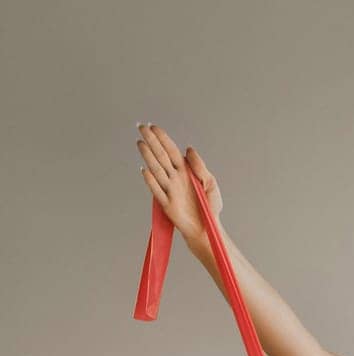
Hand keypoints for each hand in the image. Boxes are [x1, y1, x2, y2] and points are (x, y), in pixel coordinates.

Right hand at [136, 122, 222, 242]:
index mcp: (185, 171)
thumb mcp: (211, 183)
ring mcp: (170, 190)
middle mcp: (175, 178)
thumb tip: (188, 149)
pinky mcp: (167, 204)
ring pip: (156, 170)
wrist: (207, 229)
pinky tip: (145, 170)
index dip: (162, 138)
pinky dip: (151, 181)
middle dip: (151, 141)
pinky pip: (157, 191)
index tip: (153, 127)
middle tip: (141, 127)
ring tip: (140, 143)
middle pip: (161, 156)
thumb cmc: (210, 207)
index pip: (170, 150)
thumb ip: (200, 166)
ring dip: (148, 156)